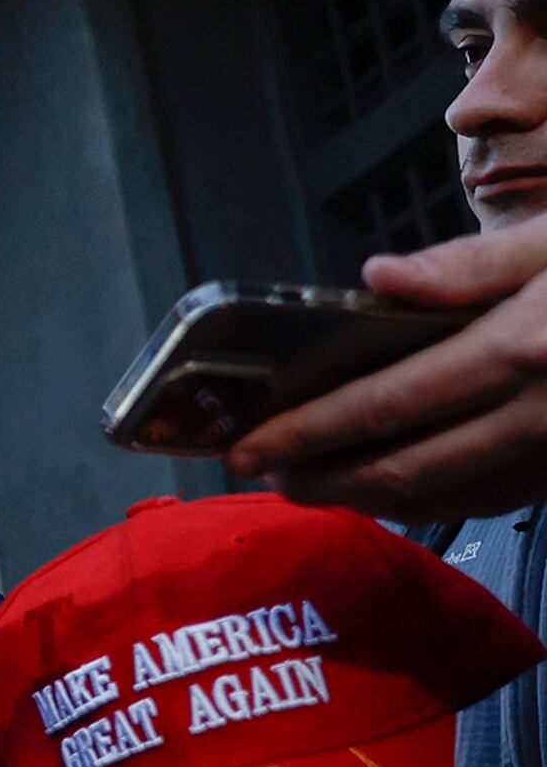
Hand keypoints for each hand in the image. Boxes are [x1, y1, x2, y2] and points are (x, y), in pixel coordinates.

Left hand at [230, 216, 546, 519]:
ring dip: (368, 498)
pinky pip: (490, 499)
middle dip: (322, 479)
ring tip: (313, 485)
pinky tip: (393, 489)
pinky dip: (431, 501)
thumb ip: (466, 264)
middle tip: (264, 477)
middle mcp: (540, 413)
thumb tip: (377, 280)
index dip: (307, 432)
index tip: (248, 447)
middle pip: (403, 467)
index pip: (385, 405)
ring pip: (445, 495)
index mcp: (524, 348)